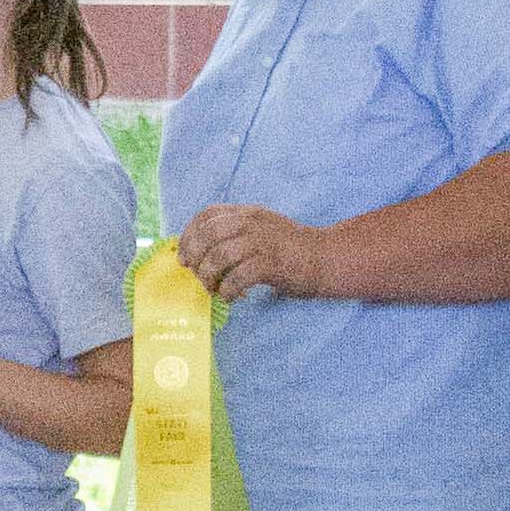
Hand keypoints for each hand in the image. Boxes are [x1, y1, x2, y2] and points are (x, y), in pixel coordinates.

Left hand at [172, 202, 328, 301]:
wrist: (326, 258)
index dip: (189, 235)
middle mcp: (252, 222)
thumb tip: (199, 254)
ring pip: (220, 255)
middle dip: (195, 257)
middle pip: (208, 234)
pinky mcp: (272, 263)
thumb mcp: (260, 230)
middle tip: (197, 276)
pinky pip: (239, 276)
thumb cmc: (289, 250)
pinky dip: (229, 289)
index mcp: (246, 213)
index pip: (207, 215)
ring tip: (214, 290)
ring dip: (209, 276)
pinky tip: (232, 297)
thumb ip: (234, 234)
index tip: (184, 256)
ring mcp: (263, 241)